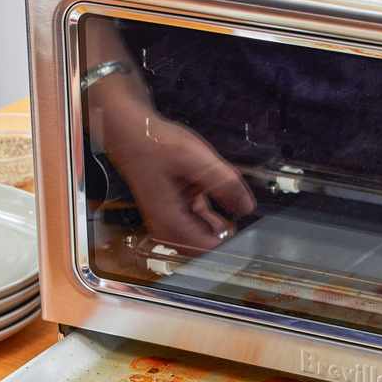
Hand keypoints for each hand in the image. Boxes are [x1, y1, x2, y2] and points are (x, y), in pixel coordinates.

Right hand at [102, 105, 256, 251]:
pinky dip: (208, 209)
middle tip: (243, 213)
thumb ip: (225, 184)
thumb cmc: (155, 144)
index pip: (208, 250)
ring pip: (202, 231)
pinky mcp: (171, 209)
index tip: (250, 230)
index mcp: (170, 223)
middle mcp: (166, 228)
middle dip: (226, 231)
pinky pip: (196, 219)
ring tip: (227, 198)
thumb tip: (247, 207)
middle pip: (205, 245)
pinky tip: (214, 193)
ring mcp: (168, 219)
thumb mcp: (196, 160)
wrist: (130, 132)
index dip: (232, 242)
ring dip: (218, 218)